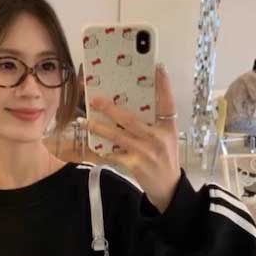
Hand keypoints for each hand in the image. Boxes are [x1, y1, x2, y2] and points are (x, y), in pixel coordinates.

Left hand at [87, 64, 180, 212]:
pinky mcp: (135, 165)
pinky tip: (94, 146)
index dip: (163, 85)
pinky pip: (115, 155)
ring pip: (118, 136)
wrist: (168, 187)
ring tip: (87, 121)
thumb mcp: (168, 137)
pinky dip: (104, 151)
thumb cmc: (165, 158)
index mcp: (168, 127)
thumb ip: (155, 122)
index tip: (158, 68)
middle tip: (96, 99)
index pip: (167, 103)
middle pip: (132, 119)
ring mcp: (146, 152)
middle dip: (111, 109)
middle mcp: (158, 138)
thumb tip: (133, 105)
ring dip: (100, 128)